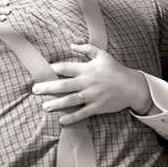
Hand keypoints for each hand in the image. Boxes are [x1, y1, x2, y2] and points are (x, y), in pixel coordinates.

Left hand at [32, 44, 151, 124]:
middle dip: (48, 87)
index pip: (66, 68)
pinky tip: (61, 120)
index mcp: (87, 69)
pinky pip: (82, 113)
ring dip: (57, 104)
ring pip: (71, 100)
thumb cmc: (115, 69)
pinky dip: (72, 117)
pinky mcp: (97, 107)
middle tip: (35, 90)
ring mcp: (92, 96)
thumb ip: (86, 49)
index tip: (43, 71)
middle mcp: (87, 82)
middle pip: (64, 85)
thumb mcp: (102, 55)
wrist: (132, 87)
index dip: (54, 69)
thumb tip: (71, 45)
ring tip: (44, 107)